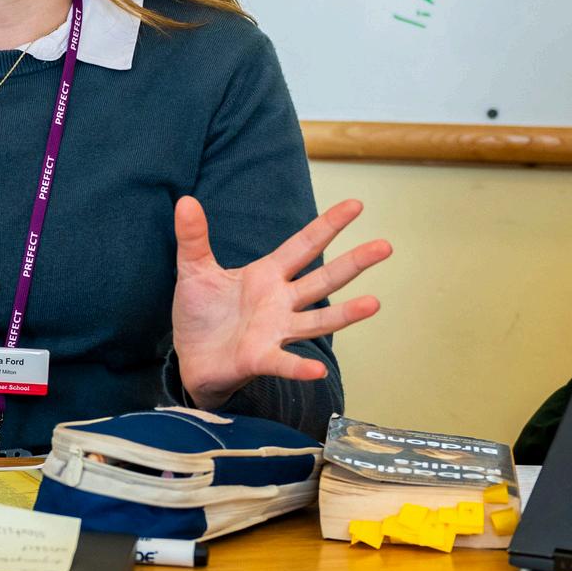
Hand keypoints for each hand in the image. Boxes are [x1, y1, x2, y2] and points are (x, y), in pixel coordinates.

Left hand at [169, 197, 390, 409]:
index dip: (328, 225)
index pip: (303, 245)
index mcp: (267, 275)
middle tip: (385, 246)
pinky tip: (317, 370)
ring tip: (374, 304)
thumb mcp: (194, 270)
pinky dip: (299, 367)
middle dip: (354, 263)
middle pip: (323, 279)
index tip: (357, 204)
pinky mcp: (259, 358)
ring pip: (317, 320)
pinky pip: (283, 362)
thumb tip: (186, 200)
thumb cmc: (200, 313)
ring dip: (345, 314)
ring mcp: (274, 331)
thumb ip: (193, 237)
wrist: (190, 357)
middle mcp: (280, 302)